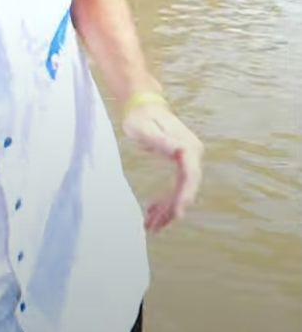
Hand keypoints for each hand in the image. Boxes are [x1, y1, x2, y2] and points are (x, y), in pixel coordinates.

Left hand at [122, 101, 202, 231]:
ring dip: (166, 210)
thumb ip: (160, 140)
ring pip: (180, 191)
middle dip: (172, 209)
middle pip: (186, 187)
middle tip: (155, 226)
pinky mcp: (179, 164)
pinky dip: (164, 202)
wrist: (142, 105)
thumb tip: (179, 150)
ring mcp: (186, 160)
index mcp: (186, 146)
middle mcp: (191, 154)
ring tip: (150, 226)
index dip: (185, 195)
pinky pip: (174, 187)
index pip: (190, 175)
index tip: (177, 213)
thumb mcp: (145, 127)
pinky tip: (151, 213)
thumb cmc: (140, 115)